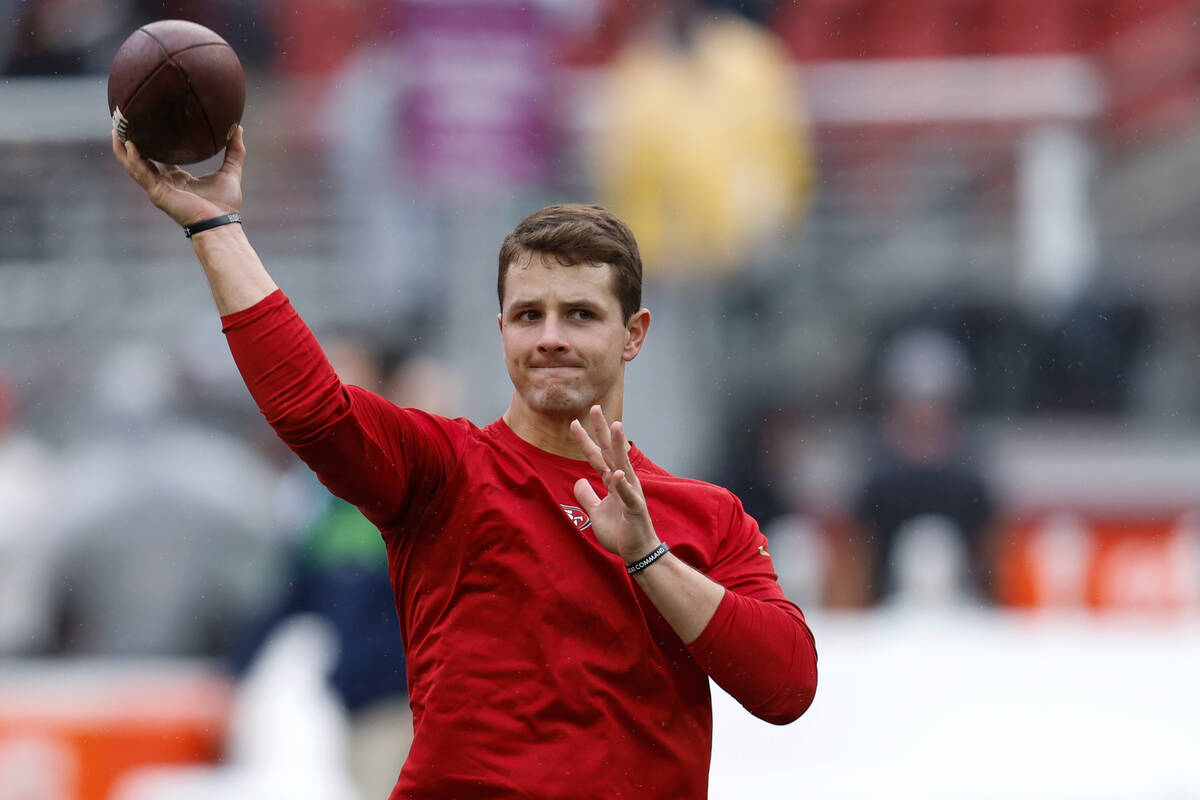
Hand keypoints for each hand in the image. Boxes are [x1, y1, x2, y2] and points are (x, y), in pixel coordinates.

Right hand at [112, 126, 245, 226]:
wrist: (222, 224)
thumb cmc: (225, 205)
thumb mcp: (231, 171)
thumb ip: (234, 151)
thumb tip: (238, 128)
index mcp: (178, 178)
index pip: (158, 158)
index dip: (151, 143)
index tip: (146, 124)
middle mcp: (165, 182)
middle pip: (139, 160)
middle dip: (128, 143)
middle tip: (122, 122)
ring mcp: (158, 188)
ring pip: (133, 166)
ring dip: (123, 149)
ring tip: (116, 130)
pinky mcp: (157, 193)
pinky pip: (141, 174)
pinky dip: (134, 160)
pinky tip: (129, 145)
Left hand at [570, 405, 660, 563]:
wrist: (637, 551)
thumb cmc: (620, 531)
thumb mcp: (596, 512)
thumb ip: (587, 496)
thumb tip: (577, 482)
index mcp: (613, 481)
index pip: (597, 456)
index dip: (585, 440)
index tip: (575, 423)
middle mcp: (623, 481)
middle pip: (609, 451)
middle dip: (602, 430)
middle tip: (594, 408)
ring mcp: (631, 492)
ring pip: (623, 464)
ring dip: (619, 446)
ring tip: (615, 426)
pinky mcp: (635, 507)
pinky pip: (627, 494)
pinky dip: (622, 484)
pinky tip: (617, 473)